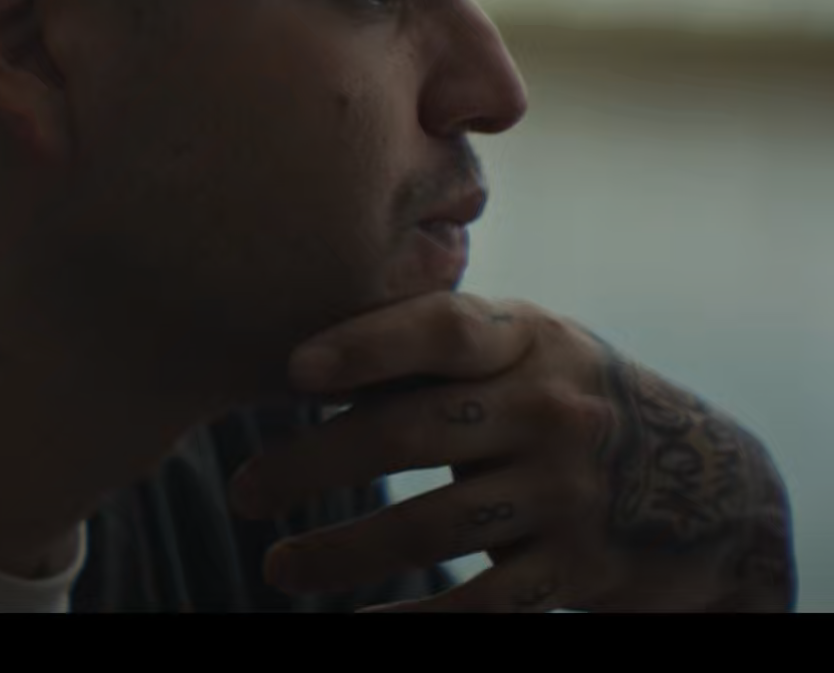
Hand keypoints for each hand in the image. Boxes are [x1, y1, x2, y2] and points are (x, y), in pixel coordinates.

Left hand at [229, 295, 797, 612]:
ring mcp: (569, 491)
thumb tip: (293, 360)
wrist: (713, 485)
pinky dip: (412, 619)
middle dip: (315, 464)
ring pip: (434, 525)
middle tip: (244, 491)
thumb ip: (431, 348)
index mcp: (527, 339)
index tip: (293, 371)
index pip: (441, 331)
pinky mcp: (579, 567)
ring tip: (277, 567)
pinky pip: (482, 603)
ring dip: (343, 552)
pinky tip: (353, 625)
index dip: (367, 345)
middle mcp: (551, 408)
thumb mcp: (521, 350)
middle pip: (414, 433)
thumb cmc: (560, 398)